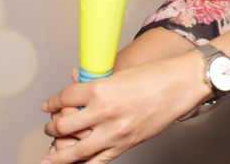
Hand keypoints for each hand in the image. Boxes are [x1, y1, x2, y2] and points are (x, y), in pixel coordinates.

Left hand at [41, 53, 206, 162]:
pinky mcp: (125, 144)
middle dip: (52, 128)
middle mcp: (104, 111)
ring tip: (52, 154)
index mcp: (101, 88)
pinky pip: (97, 162)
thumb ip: (97, 83)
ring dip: (58, 153)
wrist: (181, 84)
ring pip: (74, 151)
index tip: (48, 106)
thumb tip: (76, 80)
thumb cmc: (155, 76)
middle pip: (62, 126)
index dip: (51, 103)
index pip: (63, 99)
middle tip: (50, 127)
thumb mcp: (120, 74)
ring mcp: (114, 131)